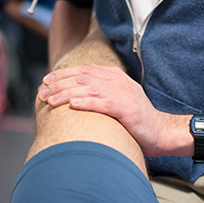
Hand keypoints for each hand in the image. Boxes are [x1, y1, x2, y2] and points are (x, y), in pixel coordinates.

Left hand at [38, 65, 181, 155]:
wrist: (161, 132)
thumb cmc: (137, 120)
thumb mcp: (118, 100)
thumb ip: (101, 93)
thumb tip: (74, 95)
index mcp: (116, 77)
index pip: (84, 70)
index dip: (63, 74)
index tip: (46, 80)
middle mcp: (118, 82)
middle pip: (83, 77)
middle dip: (59, 84)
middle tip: (42, 92)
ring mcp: (123, 94)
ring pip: (89, 88)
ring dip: (66, 93)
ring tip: (50, 99)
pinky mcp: (126, 109)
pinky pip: (102, 103)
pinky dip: (86, 102)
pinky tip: (72, 104)